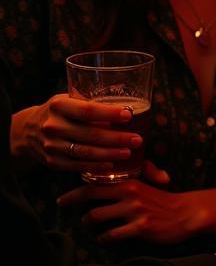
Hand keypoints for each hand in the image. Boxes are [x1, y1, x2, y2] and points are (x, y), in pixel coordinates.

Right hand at [12, 94, 142, 174]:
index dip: (109, 113)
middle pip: (90, 134)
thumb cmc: (59, 112)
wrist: (27, 131)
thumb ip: (90, 101)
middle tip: (137, 139)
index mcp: (59, 106)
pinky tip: (111, 164)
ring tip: (128, 151)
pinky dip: (95, 166)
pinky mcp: (52, 161)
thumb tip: (127, 104)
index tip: (129, 115)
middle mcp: (53, 126)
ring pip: (85, 152)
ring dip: (110, 154)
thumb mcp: (68, 99)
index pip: (87, 110)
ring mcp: (51, 145)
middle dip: (117, 138)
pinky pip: (77, 166)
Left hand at [58, 162, 197, 244]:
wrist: (188, 213)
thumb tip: (110, 181)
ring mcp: (135, 211)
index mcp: (130, 182)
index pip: (95, 184)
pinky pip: (112, 235)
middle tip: (67, 212)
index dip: (74, 192)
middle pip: (90, 198)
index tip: (62, 200)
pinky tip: (104, 239)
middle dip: (73, 205)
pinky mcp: (140, 228)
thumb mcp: (149, 183)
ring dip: (88, 225)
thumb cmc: (166, 200)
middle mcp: (130, 194)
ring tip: (89, 228)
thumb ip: (129, 181)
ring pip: (97, 217)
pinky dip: (103, 238)